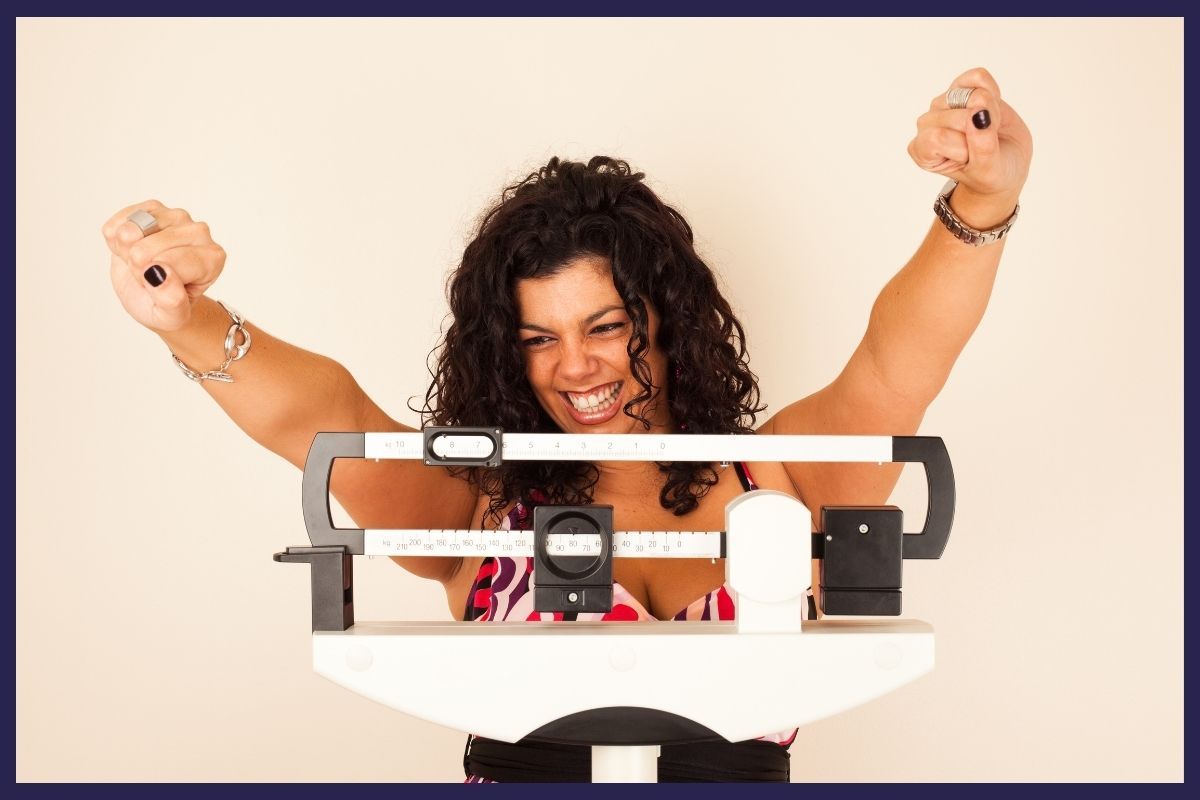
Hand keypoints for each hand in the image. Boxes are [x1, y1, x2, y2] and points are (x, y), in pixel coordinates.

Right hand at [101, 200, 225, 331]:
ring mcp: (175, 216)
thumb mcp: (172, 317)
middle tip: (151, 275)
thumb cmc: (166, 303)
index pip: (169, 265)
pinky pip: (117, 224)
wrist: (152, 292)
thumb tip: (160, 275)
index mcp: (212, 258)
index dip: (154, 282)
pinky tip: (130, 248)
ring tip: (141, 261)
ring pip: (130, 231)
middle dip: (139, 268)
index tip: (163, 288)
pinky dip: (115, 240)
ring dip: (126, 252)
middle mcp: (199, 232)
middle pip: (145, 249)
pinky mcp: (151, 207)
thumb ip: (172, 302)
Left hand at [907, 67, 1032, 208]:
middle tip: (987, 143)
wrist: (1006, 162)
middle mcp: (926, 125)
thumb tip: (980, 113)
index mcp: (922, 151)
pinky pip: (979, 77)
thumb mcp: (988, 170)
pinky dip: (994, 92)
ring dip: (990, 111)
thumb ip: (982, 147)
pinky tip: (992, 109)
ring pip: (969, 95)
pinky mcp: (961, 86)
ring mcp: (942, 104)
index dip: (964, 148)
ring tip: (990, 128)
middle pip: (956, 116)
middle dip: (981, 129)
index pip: (938, 138)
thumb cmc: (991, 172)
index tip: (972, 158)